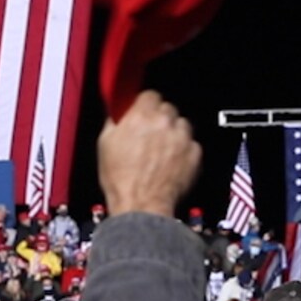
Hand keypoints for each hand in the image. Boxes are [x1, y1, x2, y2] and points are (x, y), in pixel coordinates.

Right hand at [98, 91, 199, 217]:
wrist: (141, 206)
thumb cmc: (121, 179)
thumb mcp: (105, 143)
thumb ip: (114, 120)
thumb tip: (117, 110)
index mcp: (141, 115)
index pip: (150, 94)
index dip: (145, 105)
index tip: (142, 112)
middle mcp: (165, 121)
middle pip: (167, 108)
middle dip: (160, 118)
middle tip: (150, 135)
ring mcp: (183, 137)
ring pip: (182, 124)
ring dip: (174, 132)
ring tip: (162, 151)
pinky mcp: (195, 153)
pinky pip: (192, 143)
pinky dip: (184, 150)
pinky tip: (172, 163)